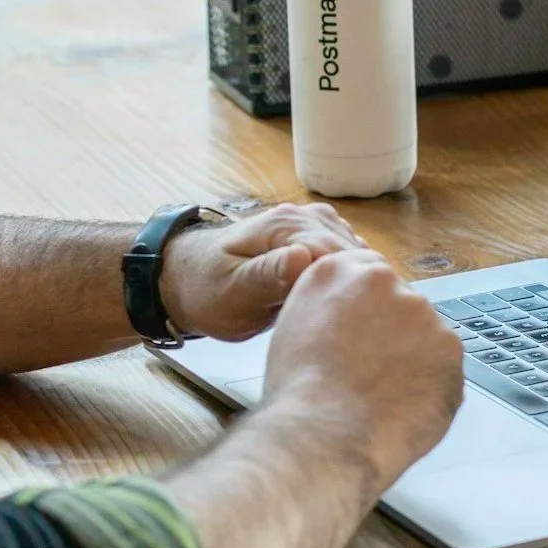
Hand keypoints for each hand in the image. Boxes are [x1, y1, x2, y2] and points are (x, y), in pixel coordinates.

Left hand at [160, 203, 364, 341]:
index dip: (351, 290)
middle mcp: (304, 218)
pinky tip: (345, 306)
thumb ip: (268, 275)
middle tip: (356, 329)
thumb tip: (304, 258)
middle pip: (354, 254)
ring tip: (352, 320)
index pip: (340, 254)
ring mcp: (312, 226)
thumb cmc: (206, 290)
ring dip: (358, 285)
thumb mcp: (233, 291)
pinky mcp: (315, 240)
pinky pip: (347, 259)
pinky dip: (351, 281)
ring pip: (356, 257)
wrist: (188, 280)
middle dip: (359, 289)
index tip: (354, 322)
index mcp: (286, 225)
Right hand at [257, 249, 464, 492]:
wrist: (324, 435)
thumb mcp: (293, 327)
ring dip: (413, 358)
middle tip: (371, 370)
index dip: (366, 309)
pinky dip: (431, 384)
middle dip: (392, 332)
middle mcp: (384, 281)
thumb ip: (326, 306)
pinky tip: (403, 405)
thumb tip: (349, 315)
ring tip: (383, 394)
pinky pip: (443, 365)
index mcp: (338, 271)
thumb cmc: (299, 394)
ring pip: (424, 334)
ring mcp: (422, 313)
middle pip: (399, 301)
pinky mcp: (450, 348)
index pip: (365, 273)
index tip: (365, 332)